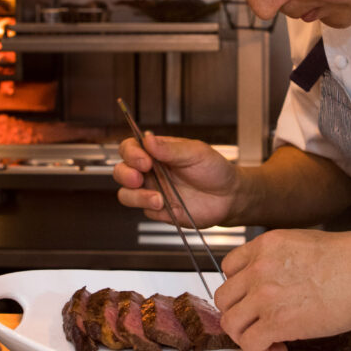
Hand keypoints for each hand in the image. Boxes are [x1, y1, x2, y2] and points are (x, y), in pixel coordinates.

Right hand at [113, 132, 239, 227]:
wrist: (229, 197)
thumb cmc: (214, 170)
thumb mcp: (196, 153)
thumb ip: (170, 149)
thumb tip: (148, 139)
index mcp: (157, 152)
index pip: (130, 148)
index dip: (131, 153)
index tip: (144, 159)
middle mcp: (151, 172)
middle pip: (121, 171)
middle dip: (125, 174)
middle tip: (139, 177)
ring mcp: (153, 191)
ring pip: (126, 194)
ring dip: (137, 196)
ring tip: (158, 198)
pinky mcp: (159, 211)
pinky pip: (144, 211)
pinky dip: (152, 209)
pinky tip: (168, 206)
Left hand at [214, 229, 350, 350]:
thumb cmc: (350, 259)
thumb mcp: (302, 243)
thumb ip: (280, 258)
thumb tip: (279, 278)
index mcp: (265, 246)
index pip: (228, 268)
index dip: (239, 288)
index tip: (249, 299)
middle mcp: (258, 268)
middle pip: (224, 298)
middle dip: (239, 314)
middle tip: (257, 323)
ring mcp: (264, 295)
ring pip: (231, 324)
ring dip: (247, 336)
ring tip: (268, 340)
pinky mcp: (277, 322)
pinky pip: (250, 344)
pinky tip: (278, 350)